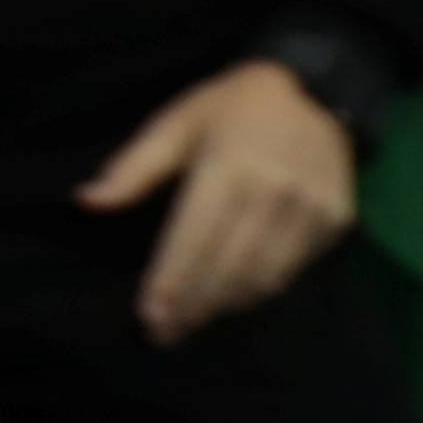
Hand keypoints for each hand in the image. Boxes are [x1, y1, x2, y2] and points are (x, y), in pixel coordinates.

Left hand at [81, 61, 358, 341]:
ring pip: (261, 276)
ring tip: (193, 321)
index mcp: (228, 166)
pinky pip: (292, 270)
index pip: (193, 239)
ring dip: (224, 305)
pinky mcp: (335, 221)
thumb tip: (87, 201)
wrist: (317, 90)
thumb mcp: (175, 123)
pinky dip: (259, 289)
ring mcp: (310, 210)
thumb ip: (133, 168)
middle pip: (226, 266)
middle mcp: (273, 192)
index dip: (170, 282)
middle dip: (192, 305)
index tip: (149, 315)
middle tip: (164, 333)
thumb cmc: (230, 107)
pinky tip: (233, 298)